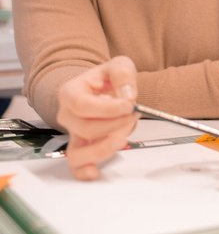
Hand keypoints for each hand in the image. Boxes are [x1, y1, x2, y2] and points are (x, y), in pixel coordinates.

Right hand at [56, 56, 138, 180]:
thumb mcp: (119, 65)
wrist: (100, 88)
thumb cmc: (107, 78)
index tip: (129, 105)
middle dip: (115, 125)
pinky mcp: (81, 146)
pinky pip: (77, 164)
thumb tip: (127, 96)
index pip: (83, 106)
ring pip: (79, 151)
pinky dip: (84, 170)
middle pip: (86, 128)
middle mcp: (67, 115)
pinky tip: (96, 172)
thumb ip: (123, 75)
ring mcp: (73, 133)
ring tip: (124, 137)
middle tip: (134, 115)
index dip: (108, 109)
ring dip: (105, 147)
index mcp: (71, 92)